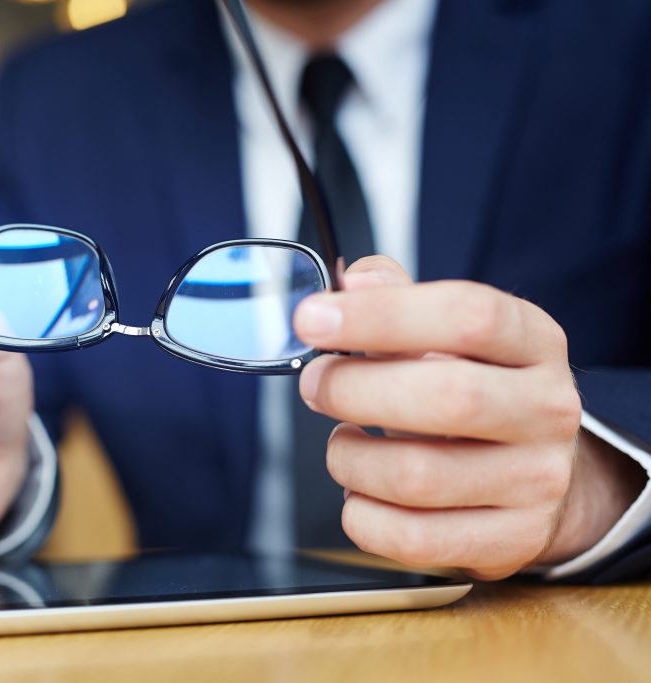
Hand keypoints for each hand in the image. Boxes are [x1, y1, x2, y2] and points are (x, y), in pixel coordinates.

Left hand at [294, 257, 643, 579]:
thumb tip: (354, 280)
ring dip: (349, 458)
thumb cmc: (472, 389)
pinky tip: (361, 492)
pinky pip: (412, 539)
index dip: (380, 315)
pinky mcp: (512, 540)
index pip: (468, 315)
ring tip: (344, 443)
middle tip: (315, 386)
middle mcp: (548, 409)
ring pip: (416, 476)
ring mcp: (537, 480)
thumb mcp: (448, 333)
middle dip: (353, 390)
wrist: (534, 471)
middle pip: (446, 398)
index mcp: (532, 341)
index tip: (312, 318)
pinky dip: (362, 516)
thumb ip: (398, 298)